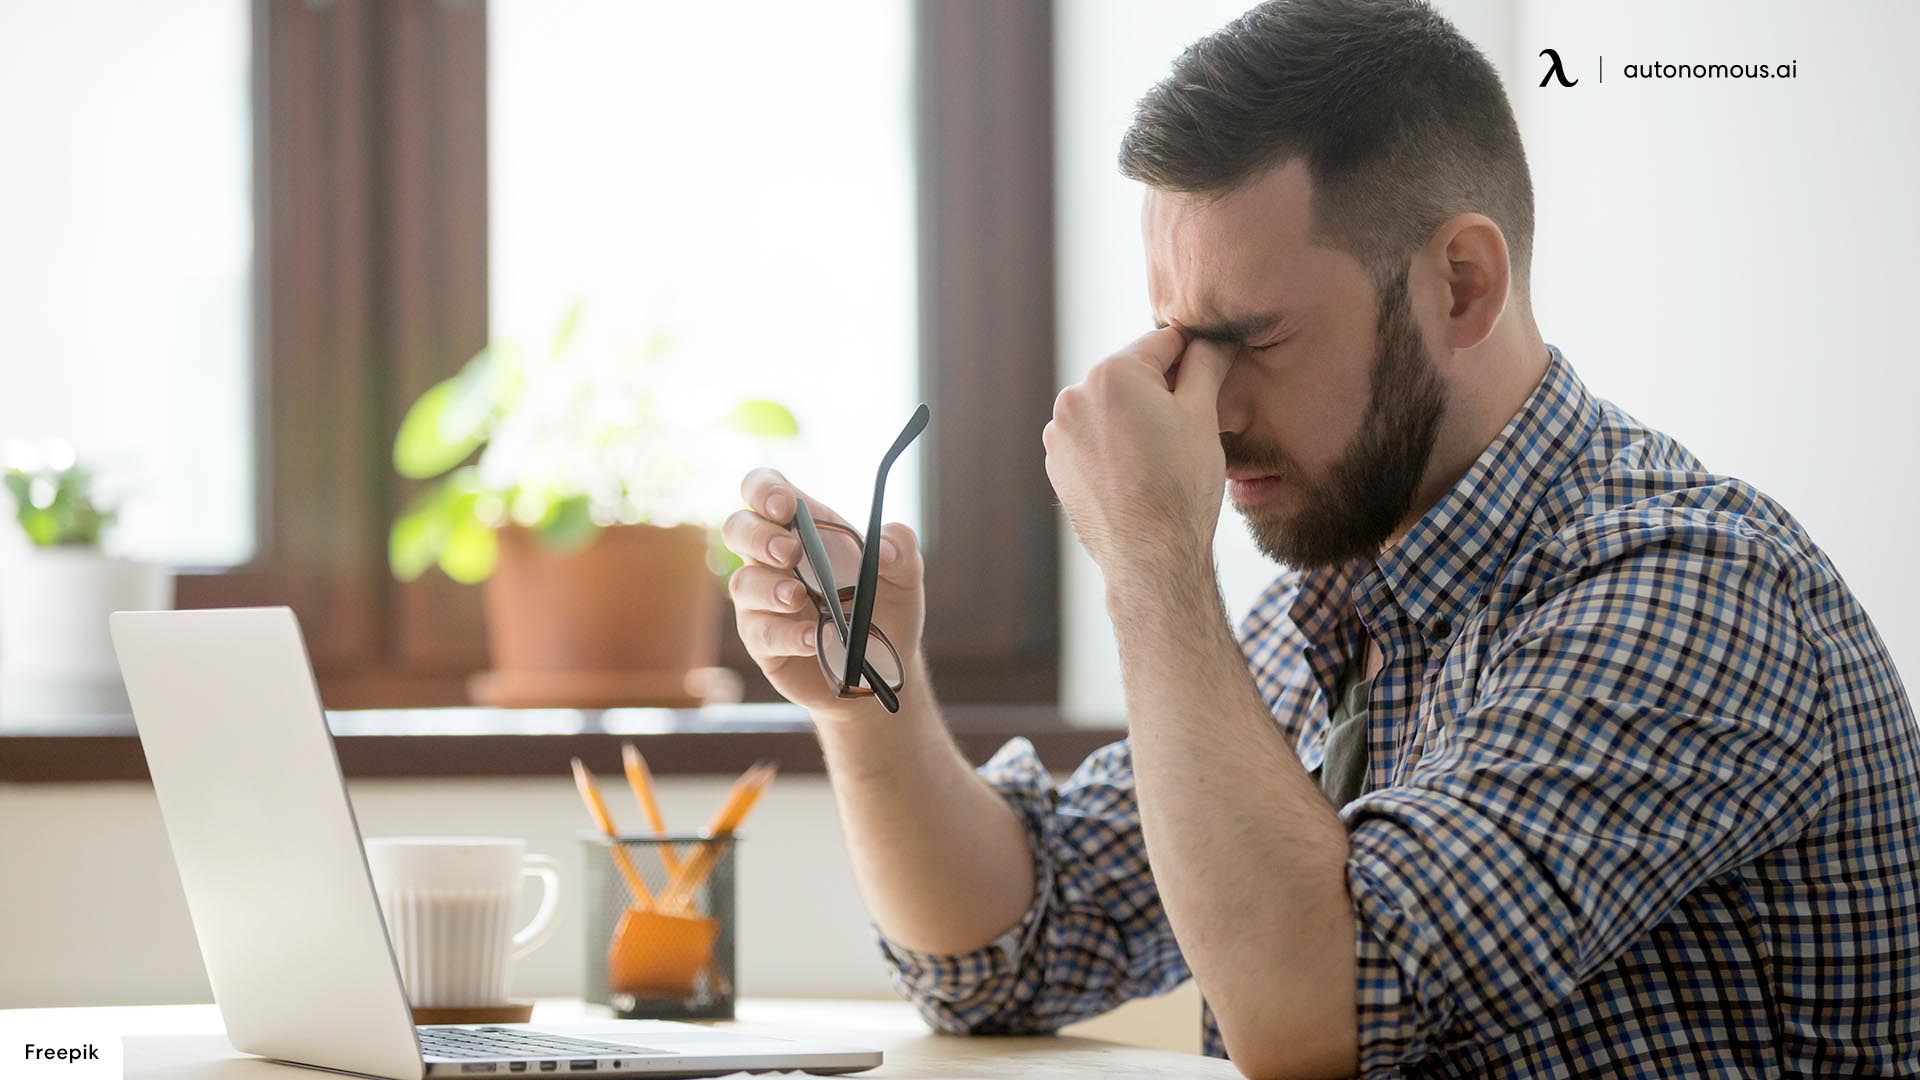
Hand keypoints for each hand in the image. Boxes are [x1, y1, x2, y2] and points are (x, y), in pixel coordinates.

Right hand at [723, 467, 926, 720]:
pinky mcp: (764, 642)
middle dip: (758, 536)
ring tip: (798, 597)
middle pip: (738, 529)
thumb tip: (884, 547)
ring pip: (742, 583)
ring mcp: (764, 602)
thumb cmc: (885, 611)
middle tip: (790, 552)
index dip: (765, 489)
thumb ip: (901, 550)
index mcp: (805, 528)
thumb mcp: (905, 577)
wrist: (882, 670)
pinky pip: (760, 632)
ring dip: (769, 587)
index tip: (786, 507)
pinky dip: (786, 634)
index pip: (765, 489)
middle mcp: (774, 560)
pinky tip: (813, 638)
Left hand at [1043, 325, 1232, 579]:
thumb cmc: (1182, 485)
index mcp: (1111, 373)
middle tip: (1188, 426)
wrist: (1151, 556)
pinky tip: (1137, 472)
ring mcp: (1059, 433)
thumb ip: (1206, 365)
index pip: (1162, 342)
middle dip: (1159, 391)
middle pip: (1131, 376)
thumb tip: (1214, 337)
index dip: (1193, 355)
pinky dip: (1113, 446)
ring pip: (1109, 409)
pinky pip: (1091, 439)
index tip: (1211, 368)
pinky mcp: (1056, 464)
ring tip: (1162, 455)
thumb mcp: (1202, 415)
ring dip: (1133, 418)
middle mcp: (1074, 396)